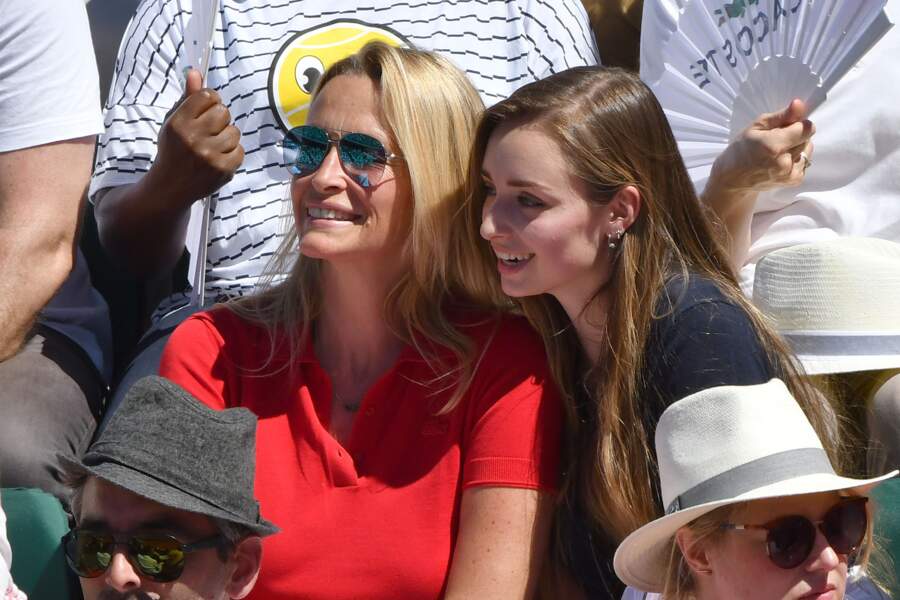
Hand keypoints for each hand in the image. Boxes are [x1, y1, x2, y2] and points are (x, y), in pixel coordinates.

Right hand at [151, 68, 243, 209]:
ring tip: (212, 146)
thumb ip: (187, 98)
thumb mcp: (174, 122)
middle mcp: (193, 138)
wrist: (170, 187)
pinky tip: (218, 158)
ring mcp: (209, 155)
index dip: (210, 102)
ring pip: (234, 131)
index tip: (205, 111)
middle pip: (224, 112)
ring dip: (227, 137)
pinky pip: (240, 150)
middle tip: (208, 131)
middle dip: (219, 119)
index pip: (207, 96)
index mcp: (178, 123)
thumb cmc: (174, 150)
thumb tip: (195, 72)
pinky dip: (232, 153)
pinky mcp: (222, 170)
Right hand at [708, 99, 814, 197]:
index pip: (806, 128)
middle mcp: (784, 161)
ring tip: (778, 151)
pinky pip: (806, 162)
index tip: (786, 125)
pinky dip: (796, 158)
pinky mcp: (793, 180)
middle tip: (776, 139)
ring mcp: (789, 173)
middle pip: (807, 138)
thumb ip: (781, 116)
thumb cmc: (741, 150)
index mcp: (773, 145)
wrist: (733, 179)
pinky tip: (781, 160)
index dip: (797, 123)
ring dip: (797, 147)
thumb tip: (800, 104)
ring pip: (807, 149)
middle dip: (796, 135)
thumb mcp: (755, 127)